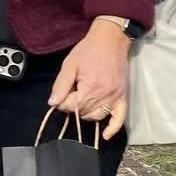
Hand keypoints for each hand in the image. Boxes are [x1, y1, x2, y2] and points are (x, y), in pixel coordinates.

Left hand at [48, 19, 130, 137]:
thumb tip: (53, 103)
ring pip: (96, 116)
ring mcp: (115, 97)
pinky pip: (120, 118)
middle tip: (73, 92)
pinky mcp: (123, 96)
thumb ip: (61, 85)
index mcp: (89, 87)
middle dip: (73, 105)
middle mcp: (104, 95)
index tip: (62, 93)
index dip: (62, 101)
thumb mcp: (69, 65)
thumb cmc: (88, 50)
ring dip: (86, 112)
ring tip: (83, 99)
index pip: (71, 107)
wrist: (111, 40)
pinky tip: (106, 136)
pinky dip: (113, 128)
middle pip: (82, 112)